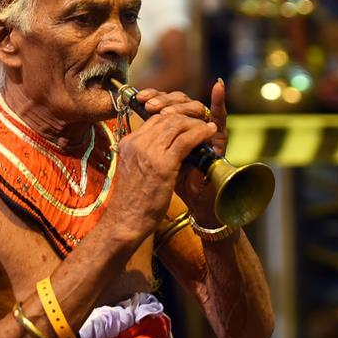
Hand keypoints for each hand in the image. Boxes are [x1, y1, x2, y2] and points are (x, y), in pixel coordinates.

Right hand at [106, 89, 218, 245]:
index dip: (173, 117)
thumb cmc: (132, 200)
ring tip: (207, 128)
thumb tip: (161, 147)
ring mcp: (149, 152)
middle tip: (200, 122)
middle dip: (186, 117)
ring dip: (196, 123)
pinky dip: (201, 133)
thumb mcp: (134, 169)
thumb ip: (143, 154)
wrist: (127, 219)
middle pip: (165, 118)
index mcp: (127, 143)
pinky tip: (209, 132)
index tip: (186, 123)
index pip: (153, 120)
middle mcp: (136, 143)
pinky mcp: (163, 163)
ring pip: (177, 124)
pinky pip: (186, 139)